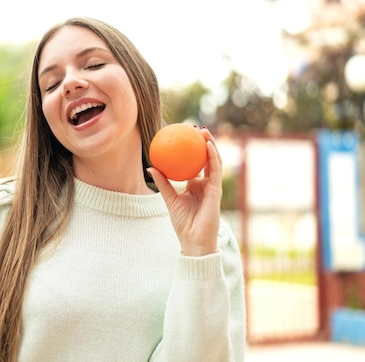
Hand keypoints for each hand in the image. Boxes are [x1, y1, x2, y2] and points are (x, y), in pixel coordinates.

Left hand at [146, 128, 222, 255]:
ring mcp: (212, 187)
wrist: (194, 240)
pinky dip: (212, 157)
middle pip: (207, 159)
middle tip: (195, 128)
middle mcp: (205, 184)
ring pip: (214, 161)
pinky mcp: (216, 191)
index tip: (184, 135)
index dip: (192, 150)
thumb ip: (163, 182)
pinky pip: (215, 171)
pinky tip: (208, 146)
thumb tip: (150, 166)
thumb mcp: (169, 199)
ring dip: (211, 145)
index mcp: (196, 185)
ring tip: (204, 131)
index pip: (195, 164)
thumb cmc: (183, 223)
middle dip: (204, 142)